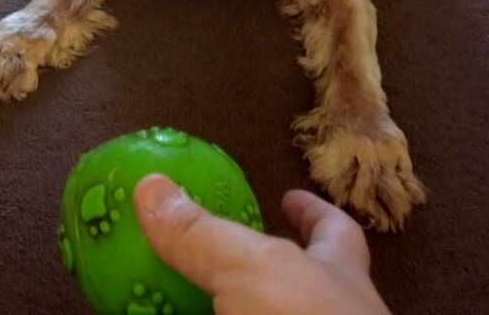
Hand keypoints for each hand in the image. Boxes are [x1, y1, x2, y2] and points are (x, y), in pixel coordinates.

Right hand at [134, 174, 391, 314]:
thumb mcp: (255, 269)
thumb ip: (206, 235)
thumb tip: (153, 186)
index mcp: (337, 272)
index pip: (331, 232)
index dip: (310, 214)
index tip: (288, 197)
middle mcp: (323, 313)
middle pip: (284, 289)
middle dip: (241, 278)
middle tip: (191, 263)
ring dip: (200, 311)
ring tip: (151, 307)